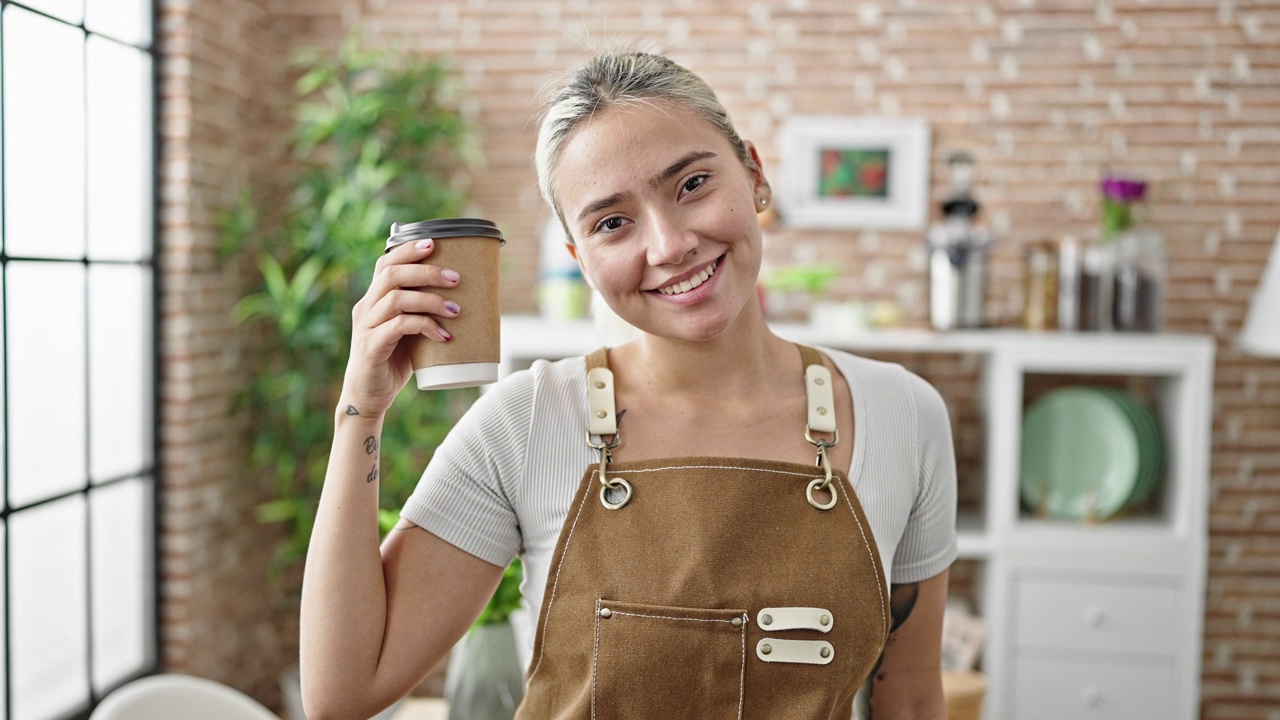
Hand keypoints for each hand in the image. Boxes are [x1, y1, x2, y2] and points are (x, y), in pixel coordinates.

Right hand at [341, 238, 461, 417]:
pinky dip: (425, 326)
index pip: (385, 264)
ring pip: (397, 298)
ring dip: (431, 300)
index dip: (407, 250)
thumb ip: (422, 315)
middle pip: (392, 275)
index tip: (434, 243)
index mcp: (373, 300)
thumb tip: (464, 301)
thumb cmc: (393, 362)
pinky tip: (443, 336)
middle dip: (426, 271)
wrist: (369, 397)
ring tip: (456, 310)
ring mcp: (366, 327)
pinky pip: (399, 326)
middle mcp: (365, 308)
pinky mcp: (371, 346)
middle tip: (455, 278)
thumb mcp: (408, 333)